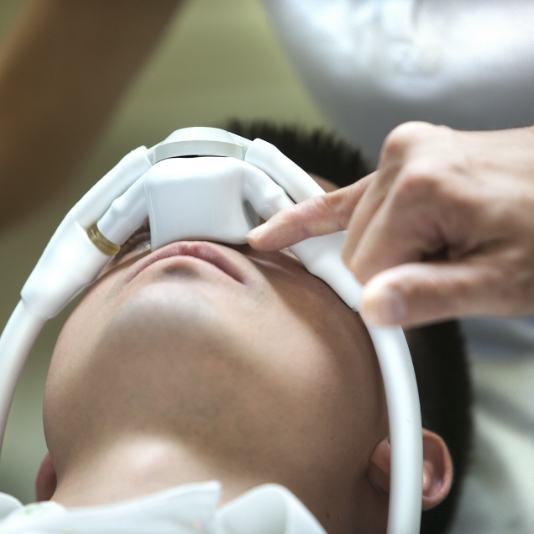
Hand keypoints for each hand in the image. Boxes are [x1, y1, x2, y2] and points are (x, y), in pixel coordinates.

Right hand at [247, 122, 533, 326]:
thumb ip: (433, 295)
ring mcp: (402, 150)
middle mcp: (403, 159)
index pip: (365, 269)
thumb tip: (370, 308)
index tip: (422, 300)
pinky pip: (346, 195)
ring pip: (352, 229)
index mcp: (422, 189)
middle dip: (388, 273)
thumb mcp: (506, 281)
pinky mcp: (403, 154)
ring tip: (438, 248)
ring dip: (381, 252)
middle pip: (355, 248)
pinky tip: (272, 233)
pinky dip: (312, 217)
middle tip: (444, 271)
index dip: (391, 295)